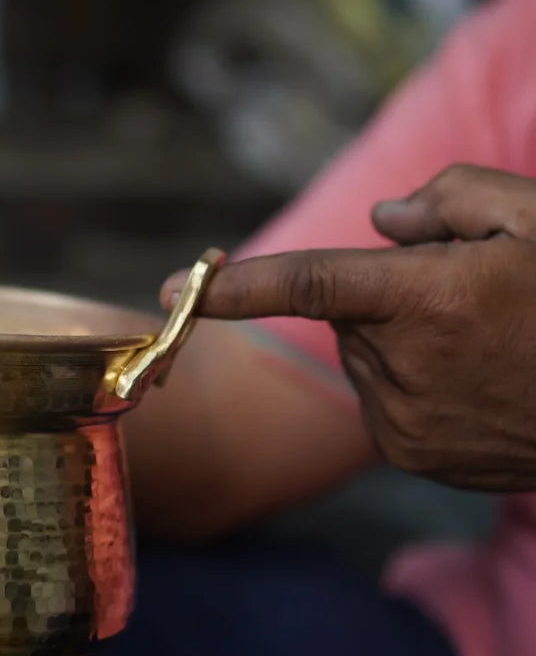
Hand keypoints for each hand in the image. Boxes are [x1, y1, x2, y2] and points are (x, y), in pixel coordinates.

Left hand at [160, 165, 535, 491]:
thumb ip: (449, 199)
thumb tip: (380, 224)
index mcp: (430, 300)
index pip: (308, 283)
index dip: (237, 286)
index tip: (167, 293)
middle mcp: (407, 368)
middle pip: (352, 313)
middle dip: (390, 297)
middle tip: (473, 300)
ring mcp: (409, 423)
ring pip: (366, 357)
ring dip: (403, 342)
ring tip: (488, 345)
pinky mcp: (416, 456)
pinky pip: (384, 398)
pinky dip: (413, 383)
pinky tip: (478, 382)